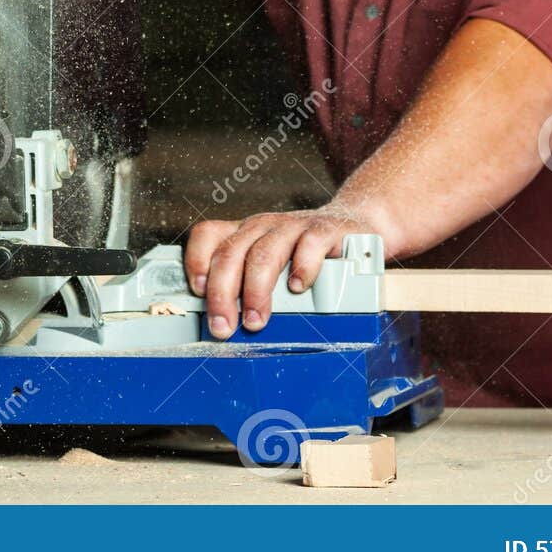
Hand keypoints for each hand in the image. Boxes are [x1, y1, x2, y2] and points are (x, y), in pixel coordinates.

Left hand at [184, 204, 387, 338]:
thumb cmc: (304, 254)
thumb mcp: (271, 264)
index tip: (198, 293)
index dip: (197, 261)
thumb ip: (249, 285)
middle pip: (232, 252)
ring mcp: (294, 226)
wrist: (353, 224)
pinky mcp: (326, 230)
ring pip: (265, 252)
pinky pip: (309, 244)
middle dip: (222, 294)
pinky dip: (301, 268)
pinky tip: (298, 287)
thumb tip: (223, 325)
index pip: (208, 235)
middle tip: (224, 327)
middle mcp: (265, 226)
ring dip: (256, 290)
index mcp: (245, 232)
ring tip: (256, 320)